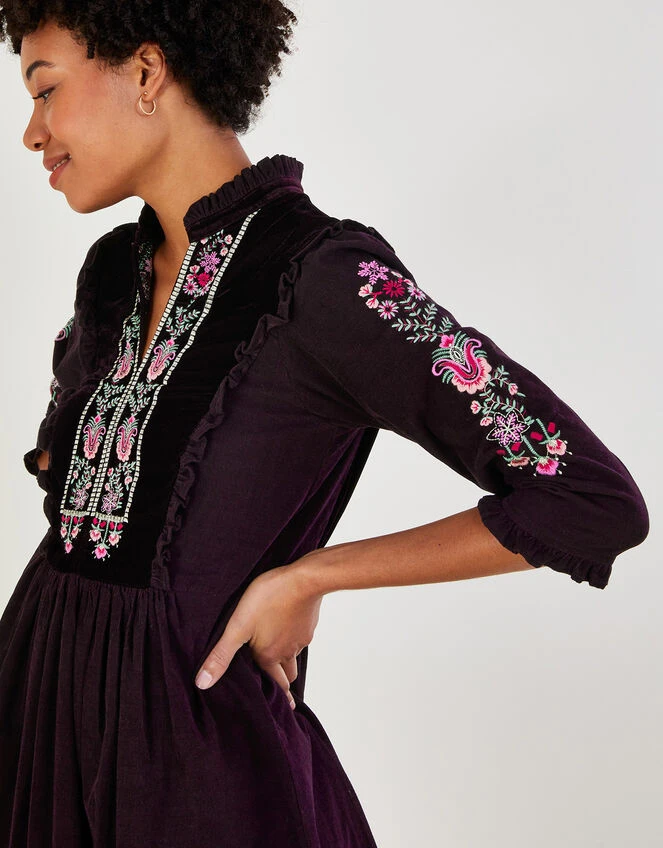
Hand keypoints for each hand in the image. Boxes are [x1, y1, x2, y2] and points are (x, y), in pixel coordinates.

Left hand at [194, 555, 323, 708]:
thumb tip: (202, 683)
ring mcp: (300, 638)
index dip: (270, 694)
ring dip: (288, 663)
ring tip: (281, 664)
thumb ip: (221, 655)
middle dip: (282, 685)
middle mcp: (287, 652)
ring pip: (294, 658)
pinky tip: (287, 630)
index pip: (272, 684)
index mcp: (268, 656)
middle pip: (287, 676)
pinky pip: (301, 638)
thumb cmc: (269, 598)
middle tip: (280, 692)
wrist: (304, 579)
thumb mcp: (238, 626)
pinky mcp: (308, 623)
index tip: (274, 707)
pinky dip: (294, 640)